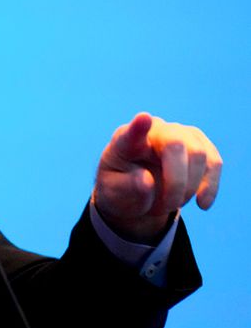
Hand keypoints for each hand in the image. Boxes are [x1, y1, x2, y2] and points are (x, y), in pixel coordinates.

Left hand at [92, 112, 221, 242]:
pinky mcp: (200, 145)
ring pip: (199, 155)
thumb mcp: (113, 194)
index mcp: (125, 141)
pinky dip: (210, 187)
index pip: (131, 132)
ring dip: (189, 188)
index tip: (143, 119)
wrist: (137, 191)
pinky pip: (214, 163)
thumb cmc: (121, 188)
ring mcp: (179, 133)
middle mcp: (154, 129)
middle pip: (175, 145)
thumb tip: (147, 181)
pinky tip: (202, 204)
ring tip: (171, 204)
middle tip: (164, 209)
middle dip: (176, 183)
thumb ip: (125, 187)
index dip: (138, 127)